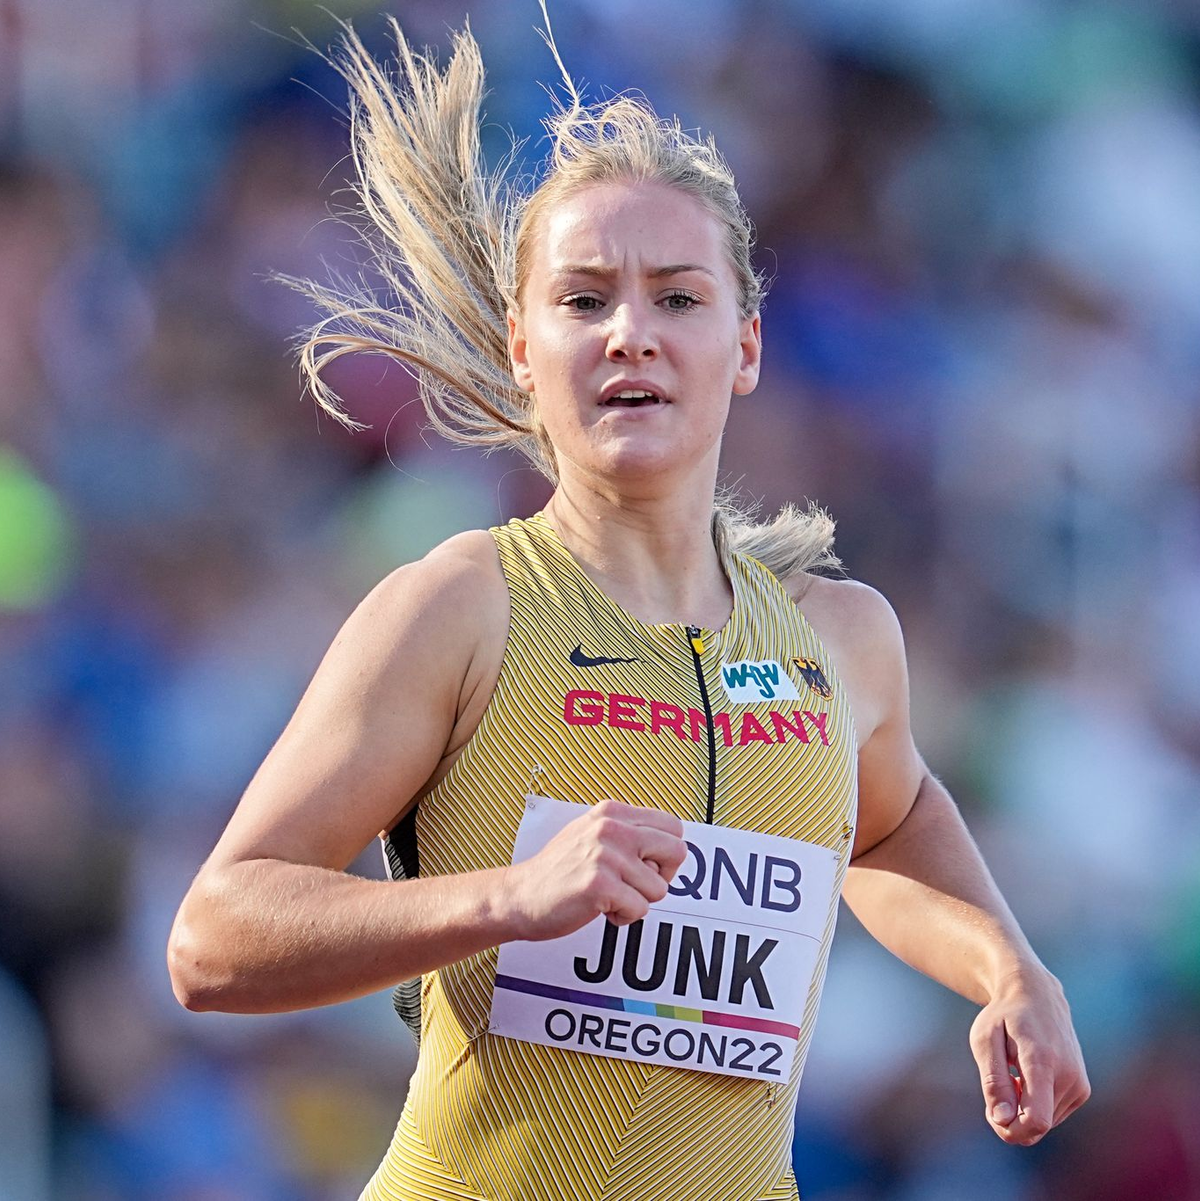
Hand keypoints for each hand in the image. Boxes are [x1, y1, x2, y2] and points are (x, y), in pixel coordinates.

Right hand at [501, 799, 686, 940]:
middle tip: (634, 885)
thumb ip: (626, 831)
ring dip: (637, 901)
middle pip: (676, 852)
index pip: (673, 827)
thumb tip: (666, 842)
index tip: (645, 866)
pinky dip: (624, 917)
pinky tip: (600, 909)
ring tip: (608, 897)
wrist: (519, 896)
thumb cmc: (558, 870)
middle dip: (661, 877)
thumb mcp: (590, 833)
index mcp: (612, 812)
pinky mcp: (600, 885)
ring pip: (659, 889)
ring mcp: (605, 855)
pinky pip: (640, 909)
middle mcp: (611, 828)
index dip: (665, 853)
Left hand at [969, 966, 1090, 1145]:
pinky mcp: (1083, 1090)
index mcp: (1041, 1061)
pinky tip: (1026, 1079)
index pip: (1036, 1119)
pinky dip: (1035, 1106)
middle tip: (993, 1091)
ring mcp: (1080, 1084)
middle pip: (1037, 1127)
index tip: (991, 1114)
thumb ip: (993, 1081)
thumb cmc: (1003, 1017)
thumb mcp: (984, 1040)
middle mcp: (1068, 1075)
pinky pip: (1052, 1115)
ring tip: (1011, 1077)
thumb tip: (1002, 1121)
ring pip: (1044, 1124)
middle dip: (1010, 1119)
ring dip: (1022, 1110)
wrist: (1037, 995)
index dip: (1011, 1130)